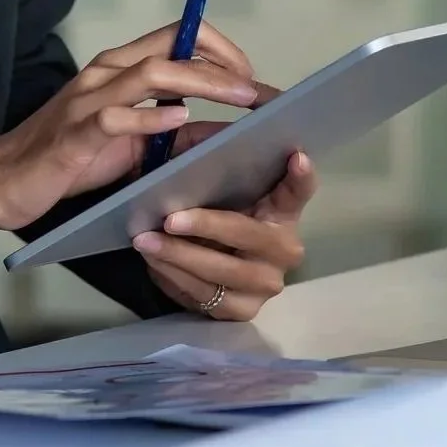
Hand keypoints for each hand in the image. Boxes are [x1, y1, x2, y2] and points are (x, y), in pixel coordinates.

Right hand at [0, 21, 269, 232]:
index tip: (251, 78)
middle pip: (172, 45)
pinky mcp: (75, 132)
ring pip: (150, 72)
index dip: (220, 49)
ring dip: (202, 82)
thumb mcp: (131, 146)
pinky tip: (179, 120)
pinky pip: (116, 116)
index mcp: (119, 69)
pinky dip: (151, 116)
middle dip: (222, 62)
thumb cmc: (69, 159)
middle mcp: (105, 72)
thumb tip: (225, 134)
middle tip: (257, 90)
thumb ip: (172, 134)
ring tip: (239, 98)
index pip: (177, 35)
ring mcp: (88, 99)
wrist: (4, 179)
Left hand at [133, 148, 315, 321]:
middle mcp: (285, 252)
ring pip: (219, 273)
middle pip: (245, 235)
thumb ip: (232, 165)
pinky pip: (204, 298)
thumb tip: (233, 135)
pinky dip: (174, 279)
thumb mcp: (227, 190)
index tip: (296, 157)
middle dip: (204, 227)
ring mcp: (265, 286)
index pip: (298, 191)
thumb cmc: (220, 214)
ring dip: (178, 257)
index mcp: (285, 213)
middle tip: (169, 219)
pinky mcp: (241, 311)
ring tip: (146, 241)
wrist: (214, 264)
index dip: (300, 177)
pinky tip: (153, 262)